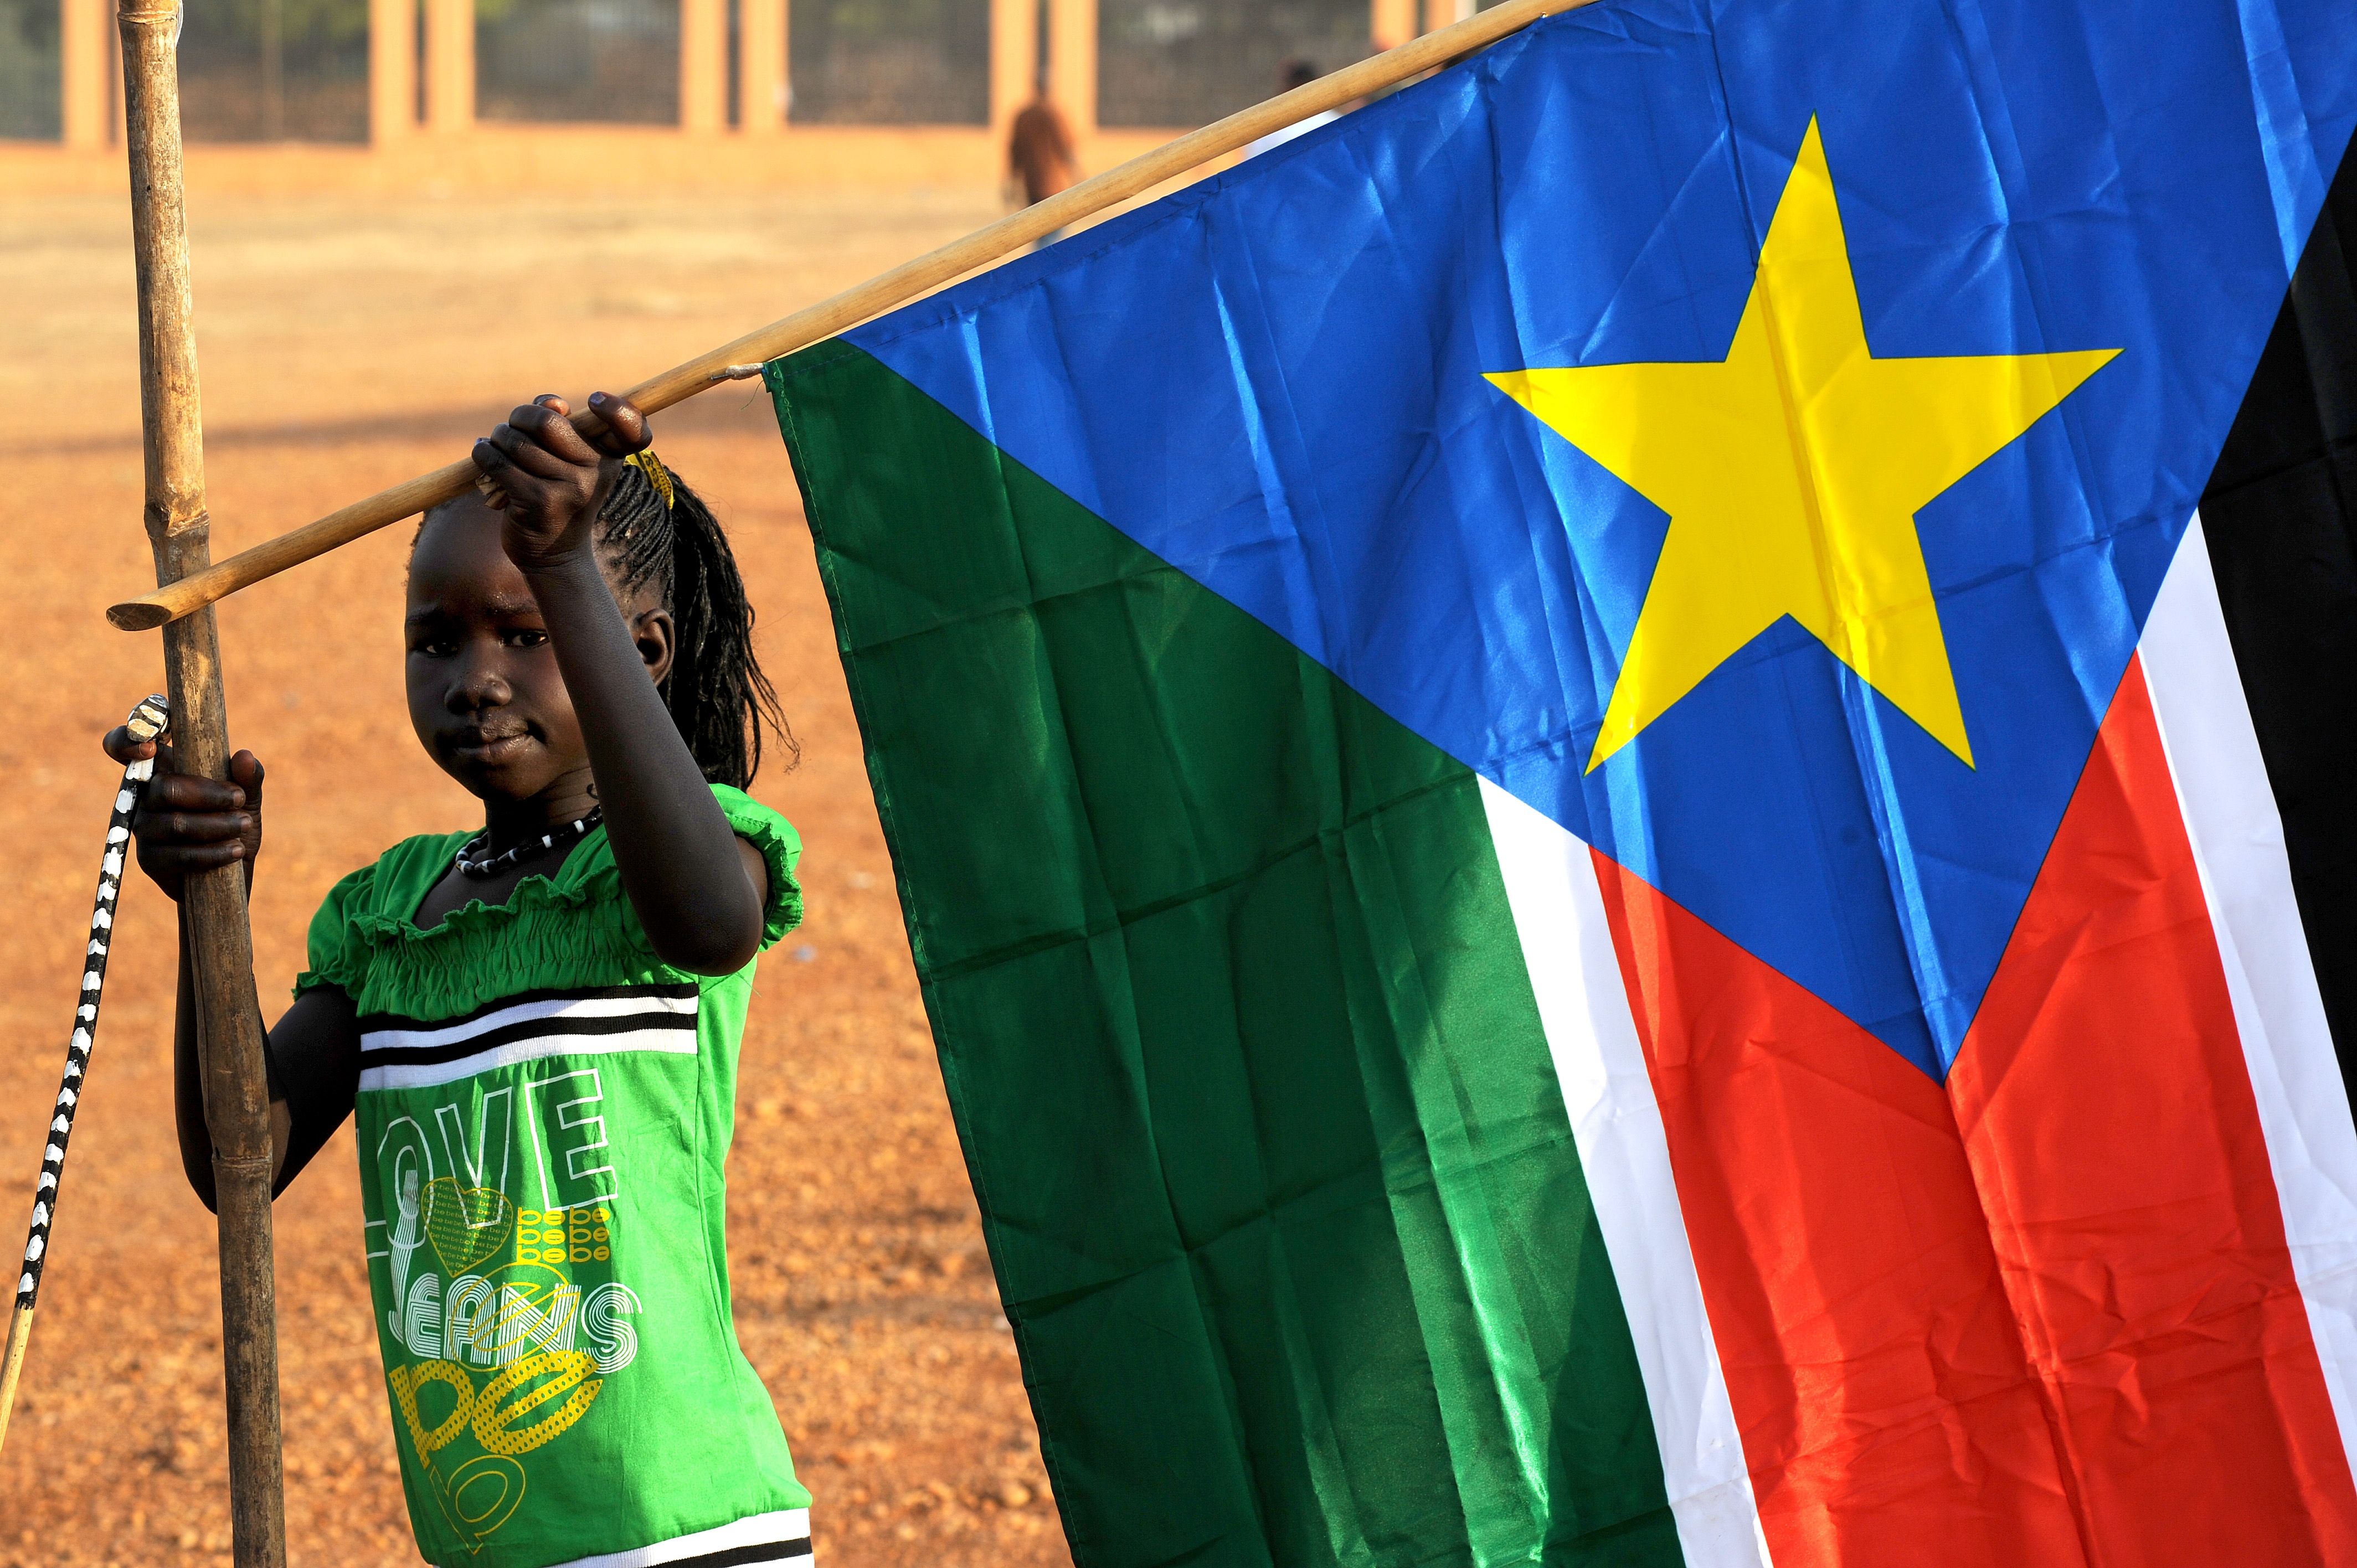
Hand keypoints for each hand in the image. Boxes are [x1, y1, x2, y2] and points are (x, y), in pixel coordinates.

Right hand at [101, 726, 262, 900]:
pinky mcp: (150, 861)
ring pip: (175, 823)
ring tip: (244, 825)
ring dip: (217, 824)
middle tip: (239, 799)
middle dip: (208, 794)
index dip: (127, 741)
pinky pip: (179, 856)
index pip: (122, 748)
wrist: (234, 873)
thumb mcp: (247, 800)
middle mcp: (145, 798)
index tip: (152, 747)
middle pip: (164, 788)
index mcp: (162, 772)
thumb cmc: (235, 825)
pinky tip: (237, 850)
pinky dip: (214, 852)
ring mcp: (144, 830)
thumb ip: (248, 778)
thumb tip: (244, 756)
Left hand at [470, 391, 651, 573]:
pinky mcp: (538, 502)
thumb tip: (551, 405)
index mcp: (610, 457)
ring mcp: (569, 489)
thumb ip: (561, 422)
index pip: (633, 428)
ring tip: (498, 448)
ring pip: (515, 441)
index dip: (617, 409)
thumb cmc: (558, 493)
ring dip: (497, 438)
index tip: (594, 400)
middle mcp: (596, 472)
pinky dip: (483, 453)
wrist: (554, 555)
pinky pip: (497, 461)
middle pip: (548, 421)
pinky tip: (484, 454)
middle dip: (521, 417)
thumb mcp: (570, 459)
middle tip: (514, 427)